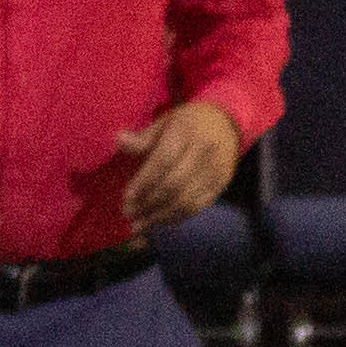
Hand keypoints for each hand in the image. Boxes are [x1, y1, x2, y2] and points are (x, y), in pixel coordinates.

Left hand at [115, 99, 244, 229]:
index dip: (143, 183)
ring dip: (160, 215)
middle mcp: (204, 151)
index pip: (162, 161)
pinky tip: (159, 220)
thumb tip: (119, 140)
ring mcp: (216, 169)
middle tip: (129, 214)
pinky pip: (198, 206)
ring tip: (140, 224)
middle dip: (149, 203)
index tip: (126, 199)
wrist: (227, 123)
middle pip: (174, 184)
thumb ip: (143, 137)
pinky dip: (176, 217)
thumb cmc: (188, 123)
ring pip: (186, 200)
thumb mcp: (165, 122)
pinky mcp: (222, 183)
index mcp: (186, 131)